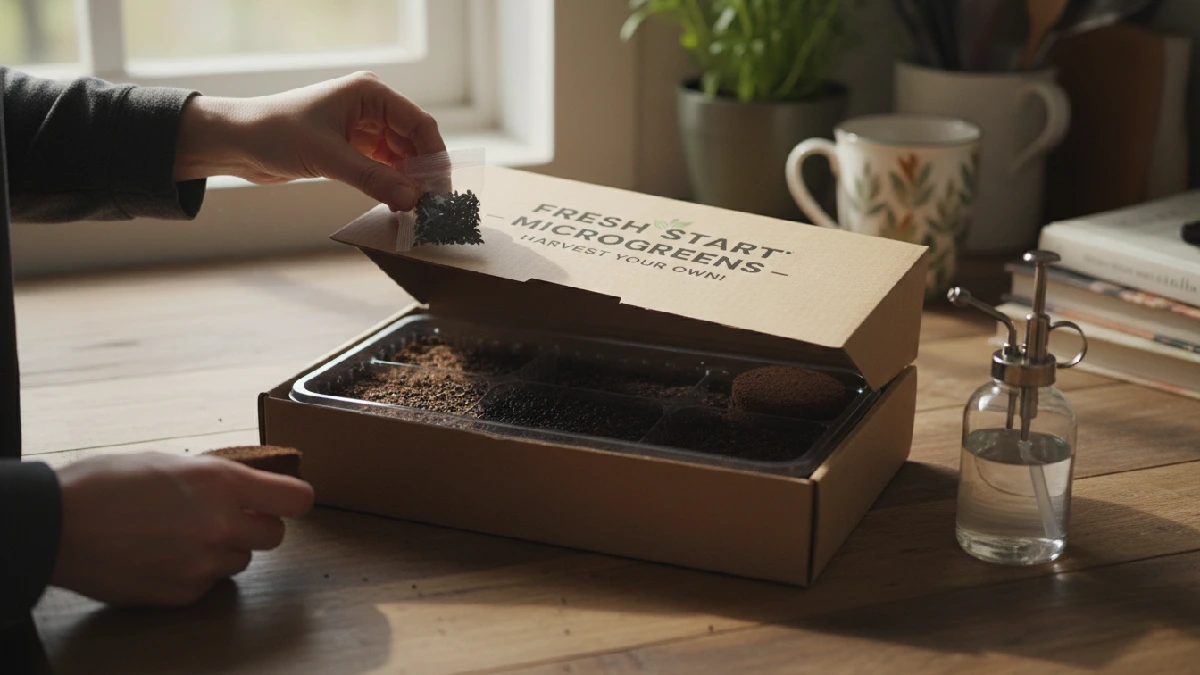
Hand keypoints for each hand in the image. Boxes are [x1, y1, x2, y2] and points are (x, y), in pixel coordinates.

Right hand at [52, 452, 313, 606]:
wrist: (56, 525)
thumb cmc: (106, 483)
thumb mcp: (170, 462)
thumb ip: (215, 477)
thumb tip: (244, 485)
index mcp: (222, 483)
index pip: (296, 499)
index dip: (293, 499)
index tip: (285, 500)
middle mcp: (221, 525)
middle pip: (275, 536)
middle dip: (256, 527)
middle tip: (228, 518)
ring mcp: (203, 563)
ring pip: (241, 562)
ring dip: (224, 550)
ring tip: (183, 536)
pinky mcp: (183, 593)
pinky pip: (208, 584)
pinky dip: (195, 573)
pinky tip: (163, 557)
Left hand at [173, 71, 445, 211]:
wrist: (237, 141)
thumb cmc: (276, 134)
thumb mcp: (329, 158)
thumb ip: (374, 179)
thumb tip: (412, 200)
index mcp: (370, 94)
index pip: (418, 123)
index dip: (433, 156)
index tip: (439, 189)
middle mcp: (370, 108)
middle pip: (413, 141)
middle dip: (421, 173)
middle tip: (430, 207)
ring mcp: (362, 129)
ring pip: (400, 157)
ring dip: (407, 182)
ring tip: (414, 210)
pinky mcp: (351, 148)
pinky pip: (382, 168)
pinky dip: (390, 185)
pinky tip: (395, 204)